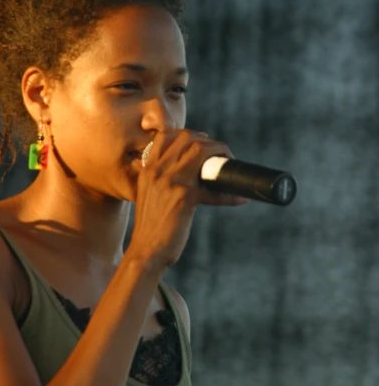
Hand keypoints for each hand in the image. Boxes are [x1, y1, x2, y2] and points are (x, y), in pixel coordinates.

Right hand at [128, 130, 246, 271]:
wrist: (146, 251)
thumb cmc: (151, 227)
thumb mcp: (149, 196)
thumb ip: (161, 181)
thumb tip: (190, 175)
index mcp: (147, 169)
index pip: (166, 135)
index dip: (189, 135)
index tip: (203, 143)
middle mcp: (156, 170)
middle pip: (187, 137)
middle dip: (209, 142)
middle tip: (221, 155)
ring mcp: (170, 181)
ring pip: (200, 150)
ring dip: (221, 154)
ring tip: (229, 166)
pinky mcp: (184, 196)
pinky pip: (213, 187)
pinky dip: (230, 193)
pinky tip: (239, 198)